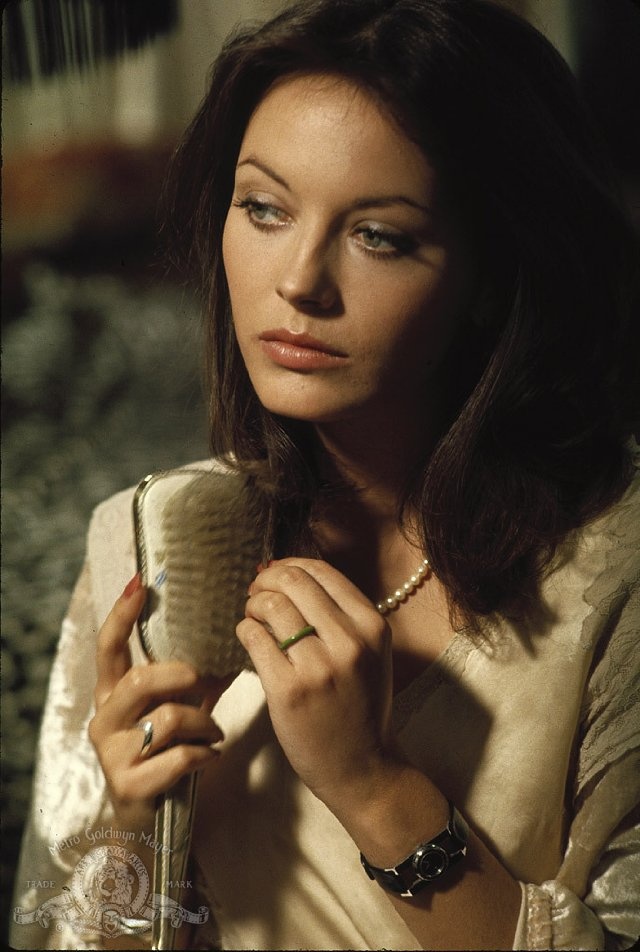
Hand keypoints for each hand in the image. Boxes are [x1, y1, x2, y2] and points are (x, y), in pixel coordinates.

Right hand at [88, 574, 230, 833]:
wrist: (153, 825)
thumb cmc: (168, 755)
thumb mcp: (181, 710)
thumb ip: (198, 679)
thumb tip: (238, 635)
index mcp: (112, 694)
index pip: (108, 647)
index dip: (121, 615)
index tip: (140, 583)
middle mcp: (104, 720)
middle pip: (140, 680)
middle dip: (182, 677)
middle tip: (205, 682)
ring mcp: (112, 754)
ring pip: (167, 718)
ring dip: (204, 723)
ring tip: (215, 732)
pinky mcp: (129, 786)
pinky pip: (178, 757)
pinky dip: (205, 754)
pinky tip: (212, 756)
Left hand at [237, 558, 394, 811]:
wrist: (363, 767)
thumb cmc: (359, 705)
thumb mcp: (369, 652)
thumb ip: (338, 614)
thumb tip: (285, 572)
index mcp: (372, 626)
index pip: (321, 571)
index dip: (288, 565)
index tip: (274, 575)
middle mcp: (350, 642)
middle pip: (293, 582)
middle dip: (265, 581)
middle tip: (255, 593)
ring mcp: (319, 667)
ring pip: (271, 606)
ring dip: (253, 605)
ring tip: (253, 617)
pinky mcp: (289, 691)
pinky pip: (254, 638)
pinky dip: (245, 630)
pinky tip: (249, 638)